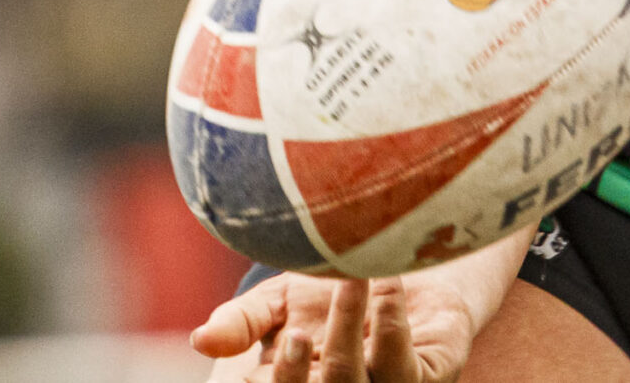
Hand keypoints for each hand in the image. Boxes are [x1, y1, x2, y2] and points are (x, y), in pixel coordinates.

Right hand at [192, 269, 474, 382]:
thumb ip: (242, 320)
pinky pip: (404, 369)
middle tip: (300, 329)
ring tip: (352, 279)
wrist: (405, 259)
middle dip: (303, 372)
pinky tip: (387, 284)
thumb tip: (201, 341)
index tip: (278, 342)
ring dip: (349, 330)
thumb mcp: (279, 297)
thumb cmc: (333, 283)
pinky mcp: (429, 377)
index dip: (275, 380)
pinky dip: (392, 324)